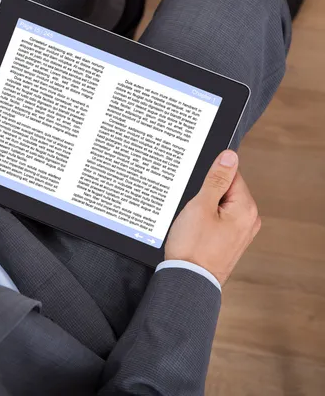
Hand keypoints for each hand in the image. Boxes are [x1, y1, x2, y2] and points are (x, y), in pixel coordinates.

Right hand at [165, 150, 260, 285]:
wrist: (188, 280)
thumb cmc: (193, 248)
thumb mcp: (201, 206)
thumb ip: (216, 179)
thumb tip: (229, 157)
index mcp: (246, 208)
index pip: (230, 176)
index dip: (209, 181)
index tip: (197, 193)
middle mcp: (249, 221)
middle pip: (225, 191)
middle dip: (206, 196)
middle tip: (193, 212)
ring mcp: (241, 234)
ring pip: (219, 207)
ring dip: (204, 211)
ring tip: (193, 226)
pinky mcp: (230, 243)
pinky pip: (218, 222)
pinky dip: (205, 223)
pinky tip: (195, 234)